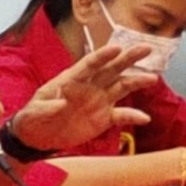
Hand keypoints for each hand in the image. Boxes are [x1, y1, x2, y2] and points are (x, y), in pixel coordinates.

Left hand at [8, 43, 154, 155]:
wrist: (37, 137)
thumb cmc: (33, 117)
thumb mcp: (34, 111)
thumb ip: (47, 106)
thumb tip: (62, 102)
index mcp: (71, 79)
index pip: (89, 64)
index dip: (103, 56)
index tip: (116, 48)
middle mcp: (89, 86)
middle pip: (111, 69)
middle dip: (128, 58)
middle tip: (145, 48)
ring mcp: (98, 101)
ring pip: (121, 87)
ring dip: (136, 82)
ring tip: (152, 78)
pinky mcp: (103, 118)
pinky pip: (120, 115)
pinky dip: (132, 116)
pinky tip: (144, 118)